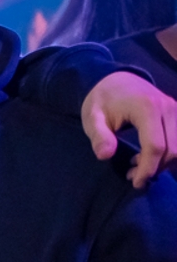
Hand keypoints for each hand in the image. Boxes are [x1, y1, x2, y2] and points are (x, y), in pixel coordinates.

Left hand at [82, 70, 176, 188]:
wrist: (117, 80)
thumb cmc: (102, 100)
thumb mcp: (92, 117)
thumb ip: (99, 136)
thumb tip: (105, 156)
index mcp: (147, 107)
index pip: (156, 146)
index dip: (148, 168)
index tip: (135, 182)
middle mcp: (168, 107)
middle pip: (173, 149)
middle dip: (155, 168)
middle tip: (132, 176)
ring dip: (163, 162)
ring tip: (137, 166)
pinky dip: (169, 153)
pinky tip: (148, 156)